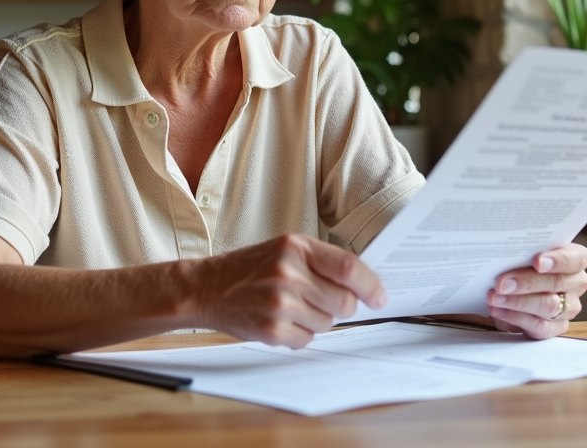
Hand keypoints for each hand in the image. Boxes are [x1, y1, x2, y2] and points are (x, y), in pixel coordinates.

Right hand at [189, 233, 387, 347]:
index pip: (349, 268)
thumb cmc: (250, 268)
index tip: (379, 297)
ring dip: (317, 319)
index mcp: (295, 247)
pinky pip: (308, 339)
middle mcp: (288, 273)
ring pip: (328, 323)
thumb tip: (364, 284)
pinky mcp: (272, 329)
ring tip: (291, 305)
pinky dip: (300, 334)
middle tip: (322, 299)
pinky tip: (281, 319)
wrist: (206, 288)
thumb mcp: (284, 249)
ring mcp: (280, 303)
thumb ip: (321, 261)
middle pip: (344, 301)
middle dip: (342, 305)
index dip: (371, 285)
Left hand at [486, 243, 586, 338]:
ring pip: (548, 306)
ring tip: (494, 297)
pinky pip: (538, 326)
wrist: (513, 286)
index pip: (576, 258)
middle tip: (502, 283)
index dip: (558, 260)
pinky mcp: (556, 327)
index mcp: (576, 259)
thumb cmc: (522, 262)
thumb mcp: (525, 252)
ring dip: (517, 302)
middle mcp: (576, 283)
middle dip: (527, 282)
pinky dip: (515, 317)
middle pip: (557, 282)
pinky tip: (498, 310)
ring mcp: (569, 307)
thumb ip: (523, 250)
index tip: (537, 262)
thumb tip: (504, 250)